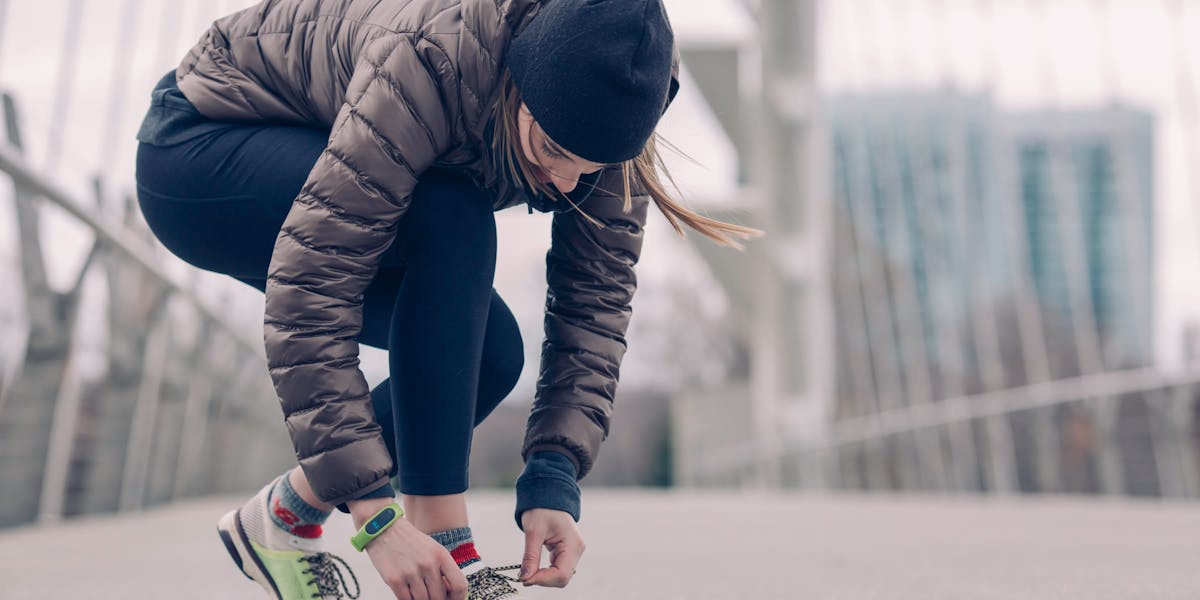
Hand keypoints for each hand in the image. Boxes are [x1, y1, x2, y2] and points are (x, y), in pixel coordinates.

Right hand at [349, 498, 467, 599]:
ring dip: (421, 599)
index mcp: (441, 555)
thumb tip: (449, 594)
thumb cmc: (411, 542)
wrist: (383, 529)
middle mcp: (428, 564)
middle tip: (430, 594)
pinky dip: (408, 599)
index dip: (458, 598)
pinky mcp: (394, 580)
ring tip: (416, 589)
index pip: (460, 585)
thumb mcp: (433, 549)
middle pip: (439, 597)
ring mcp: (411, 573)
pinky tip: (407, 590)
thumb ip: (443, 569)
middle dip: (436, 599)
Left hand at [518, 507, 584, 587]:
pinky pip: (558, 570)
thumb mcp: (533, 531)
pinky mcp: (567, 553)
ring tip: (528, 570)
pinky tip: (534, 567)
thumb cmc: (542, 509)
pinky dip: (545, 572)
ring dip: (544, 577)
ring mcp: (573, 552)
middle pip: (562, 578)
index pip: (561, 574)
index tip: (524, 579)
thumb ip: (530, 556)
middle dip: (543, 580)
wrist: (548, 495)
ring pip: (560, 576)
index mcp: (573, 544)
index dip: (543, 580)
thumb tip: (525, 577)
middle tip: (524, 576)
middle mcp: (577, 550)